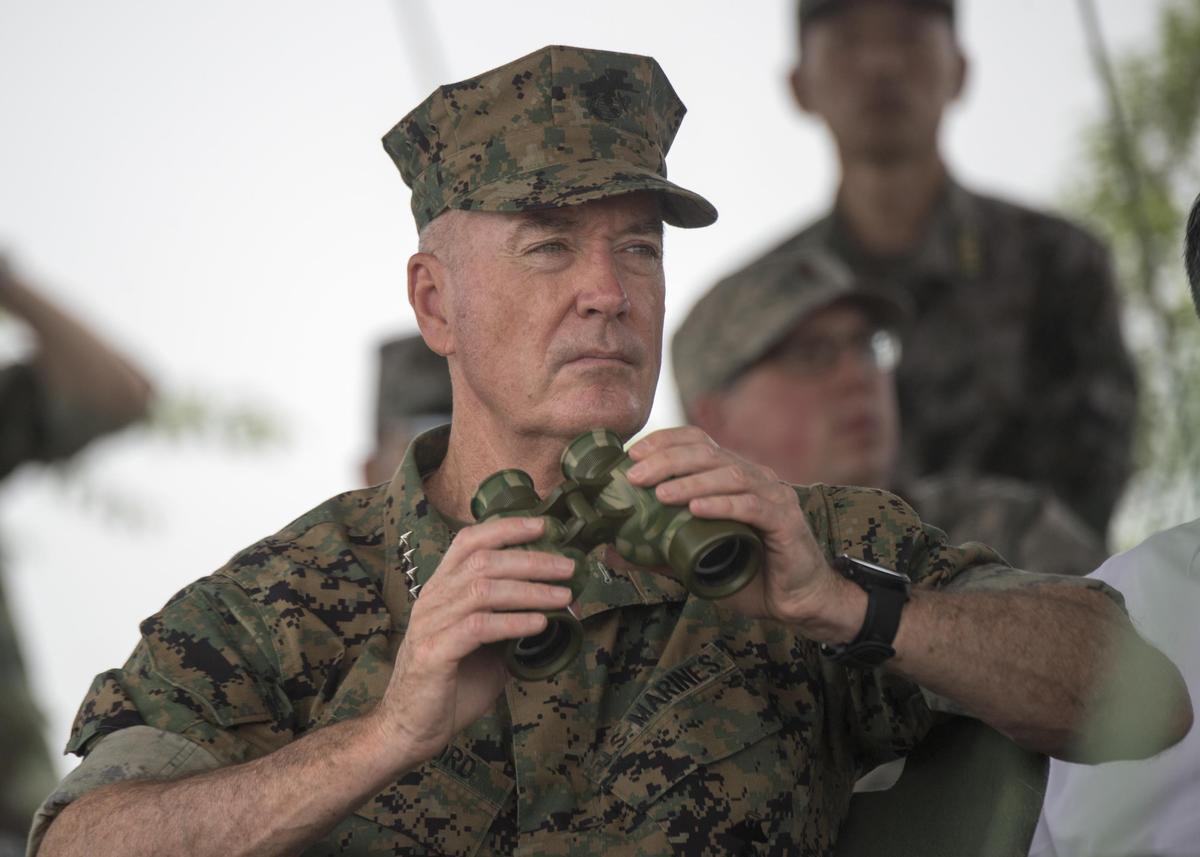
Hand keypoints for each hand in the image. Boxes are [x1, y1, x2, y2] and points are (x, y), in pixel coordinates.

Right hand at [370, 516, 575, 767]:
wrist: (411, 729)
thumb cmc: (453, 685)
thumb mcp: (489, 646)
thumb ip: (515, 621)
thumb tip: (563, 605)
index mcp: (442, 589)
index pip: (468, 541)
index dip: (505, 528)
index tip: (543, 525)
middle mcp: (433, 599)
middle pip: (483, 562)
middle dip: (530, 559)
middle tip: (568, 567)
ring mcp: (430, 625)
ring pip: (482, 590)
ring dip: (529, 590)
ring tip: (563, 597)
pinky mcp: (433, 654)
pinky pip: (478, 628)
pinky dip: (513, 622)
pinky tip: (539, 624)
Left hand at [625, 427, 864, 640]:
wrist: (796, 602)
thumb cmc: (749, 574)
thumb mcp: (695, 560)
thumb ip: (658, 551)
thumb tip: (610, 549)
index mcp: (734, 475)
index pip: (698, 442)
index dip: (665, 441)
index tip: (632, 454)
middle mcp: (755, 477)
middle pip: (708, 453)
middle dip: (667, 460)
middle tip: (635, 476)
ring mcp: (774, 496)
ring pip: (730, 475)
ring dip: (692, 482)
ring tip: (660, 493)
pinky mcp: (786, 521)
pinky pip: (753, 506)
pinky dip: (723, 505)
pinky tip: (697, 510)